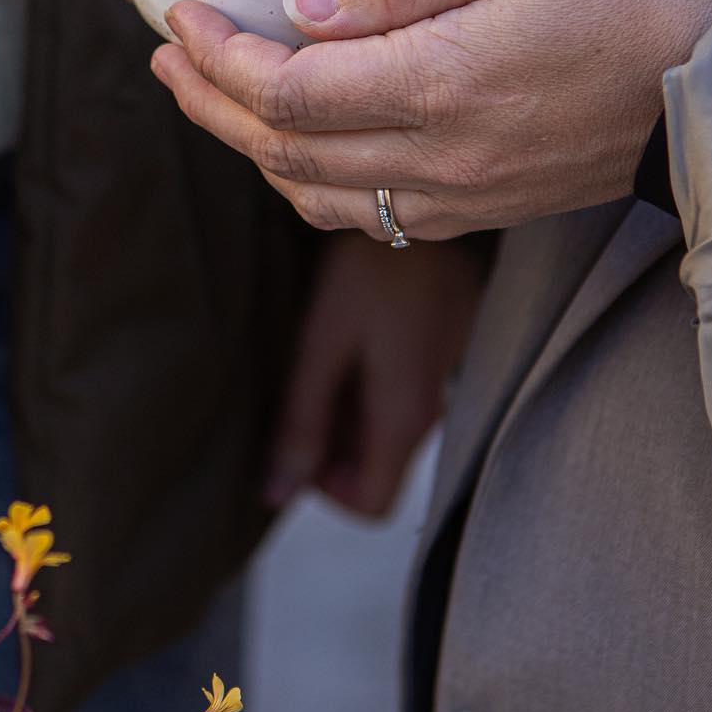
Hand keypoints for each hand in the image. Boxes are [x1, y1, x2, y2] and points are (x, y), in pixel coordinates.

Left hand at [151, 0, 711, 239]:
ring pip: (311, 193)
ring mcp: (459, 198)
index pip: (288, 91)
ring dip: (242, 143)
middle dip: (204, 99)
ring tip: (199, 87)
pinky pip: (363, 216)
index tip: (179, 11)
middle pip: (280, 150)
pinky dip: (302, 180)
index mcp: (444, 86)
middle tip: (162, 48)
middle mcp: (440, 159)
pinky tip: (285, 139)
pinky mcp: (478, 212)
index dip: (216, 56)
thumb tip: (300, 4)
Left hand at [266, 232, 484, 516]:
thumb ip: (302, 418)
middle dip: (325, 447)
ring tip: (317, 349)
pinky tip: (341, 335)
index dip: (322, 488)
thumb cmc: (373, 268)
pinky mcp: (433, 361)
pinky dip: (360, 387)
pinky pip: (393, 400)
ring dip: (340, 412)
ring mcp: (435, 388)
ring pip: (380, 435)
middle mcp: (428, 415)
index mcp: (403, 419)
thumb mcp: (326, 339)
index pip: (368, 505)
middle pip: (372, 471)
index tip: (293, 435)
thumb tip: (276, 492)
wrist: (423, 206)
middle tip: (297, 382)